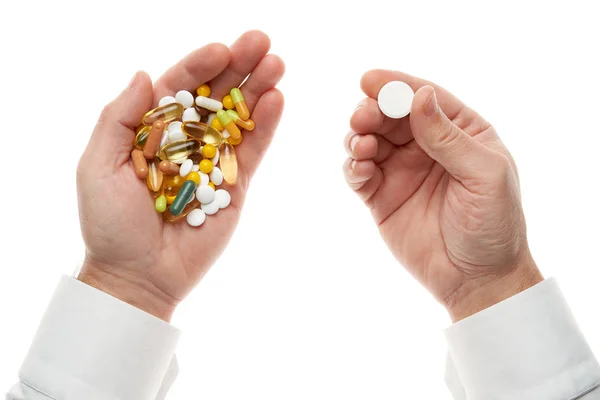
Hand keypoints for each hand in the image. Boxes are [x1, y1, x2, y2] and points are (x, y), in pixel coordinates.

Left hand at [77, 31, 284, 320]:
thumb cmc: (110, 223)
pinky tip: (277, 99)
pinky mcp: (235, 184)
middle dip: (239, 67)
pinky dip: (266, 126)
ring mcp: (213, 161)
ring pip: (239, 118)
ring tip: (278, 63)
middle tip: (263, 42)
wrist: (138, 275)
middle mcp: (185, 140)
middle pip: (215, 96)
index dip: (200, 65)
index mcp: (152, 130)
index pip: (179, 87)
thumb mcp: (98, 165)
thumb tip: (142, 74)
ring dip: (259, 89)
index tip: (222, 48)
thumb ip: (119, 118)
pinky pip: (252, 151)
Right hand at [344, 70, 541, 320]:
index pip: (423, 98)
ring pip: (369, 140)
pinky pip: (359, 173)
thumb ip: (449, 137)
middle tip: (361, 119)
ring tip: (361, 147)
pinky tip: (359, 170)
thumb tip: (420, 96)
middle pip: (389, 115)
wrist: (477, 280)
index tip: (369, 80)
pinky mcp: (381, 197)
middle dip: (371, 111)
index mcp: (459, 132)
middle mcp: (426, 146)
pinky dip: (353, 167)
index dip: (396, 86)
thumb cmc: (493, 225)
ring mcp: (401, 171)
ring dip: (358, 137)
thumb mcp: (483, 175)